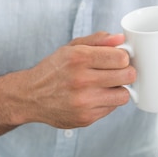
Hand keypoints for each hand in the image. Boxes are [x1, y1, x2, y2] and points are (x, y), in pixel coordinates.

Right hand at [16, 32, 135, 128]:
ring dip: (119, 88)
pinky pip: (112, 108)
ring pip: (124, 95)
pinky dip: (108, 101)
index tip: (118, 58)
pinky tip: (97, 95)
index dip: (124, 56)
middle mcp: (82, 80)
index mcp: (79, 58)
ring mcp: (84, 102)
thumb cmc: (54, 69)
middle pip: (127, 75)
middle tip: (118, 71)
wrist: (30, 96)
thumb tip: (121, 38)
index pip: (121, 58)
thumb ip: (98, 40)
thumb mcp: (72, 47)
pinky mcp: (86, 118)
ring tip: (109, 84)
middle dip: (126, 71)